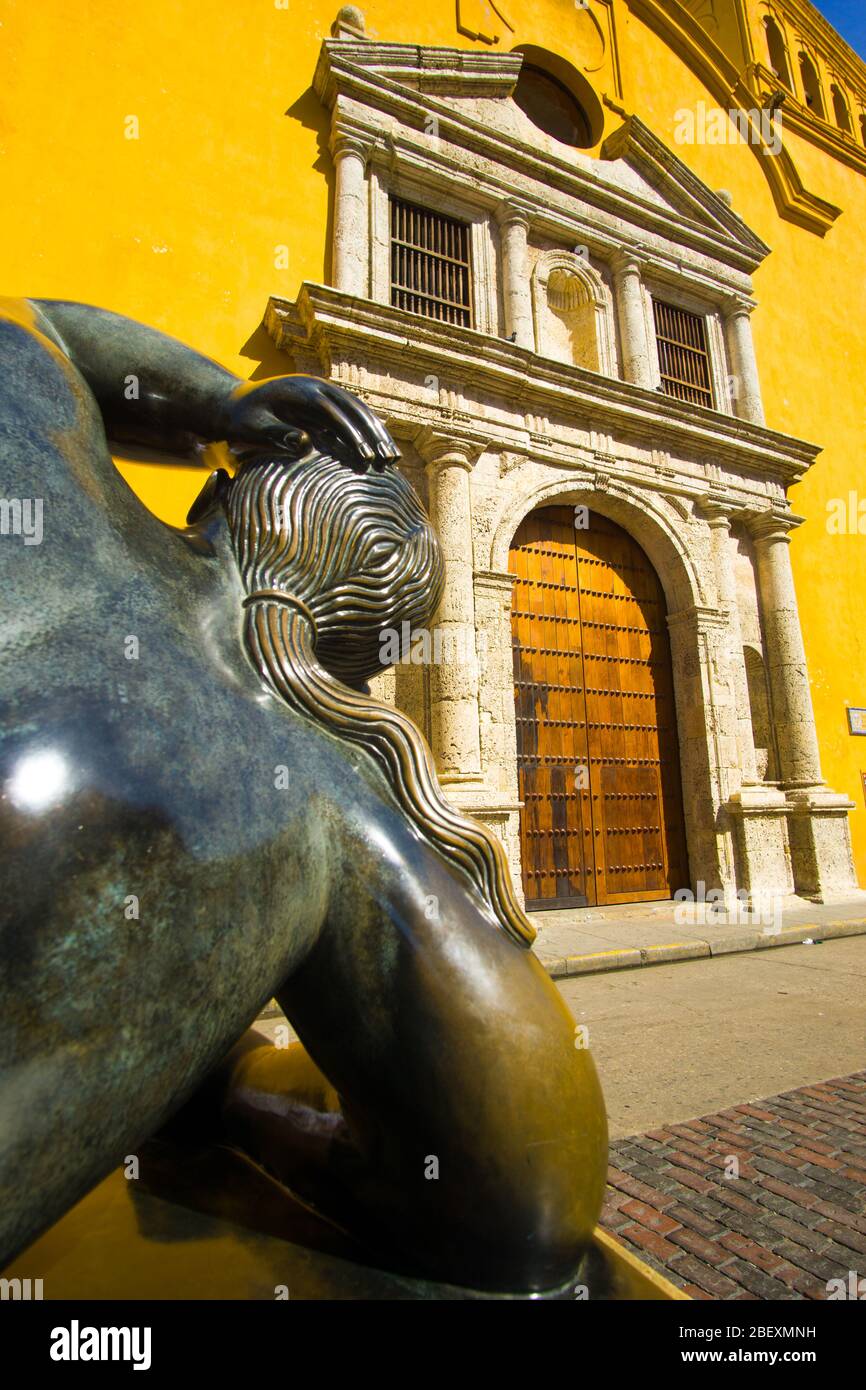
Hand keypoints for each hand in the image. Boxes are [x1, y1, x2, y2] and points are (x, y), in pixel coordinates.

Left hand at [221, 375, 399, 465]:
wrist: (237, 402)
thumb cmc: (242, 419)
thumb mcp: (252, 428)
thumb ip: (276, 434)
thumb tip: (305, 443)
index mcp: (301, 391)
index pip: (334, 412)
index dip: (352, 435)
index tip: (365, 459)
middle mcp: (317, 386)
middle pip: (354, 408)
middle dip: (374, 435)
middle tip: (388, 461)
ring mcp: (324, 391)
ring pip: (359, 410)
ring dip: (378, 433)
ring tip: (392, 459)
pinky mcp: (326, 401)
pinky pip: (353, 414)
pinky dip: (369, 430)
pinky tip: (382, 449)